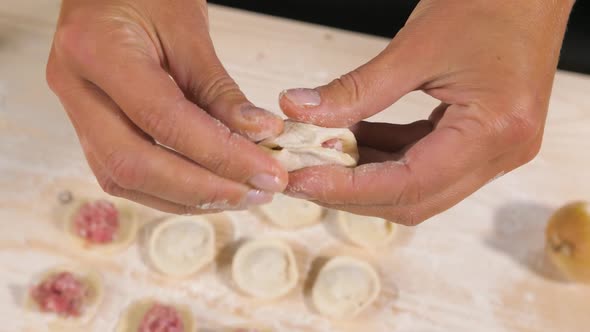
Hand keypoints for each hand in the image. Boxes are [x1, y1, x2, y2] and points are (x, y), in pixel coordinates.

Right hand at [47, 0, 287, 213]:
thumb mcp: (189, 30)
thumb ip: (220, 90)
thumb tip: (259, 136)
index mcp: (97, 50)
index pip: (162, 118)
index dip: (219, 154)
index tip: (266, 172)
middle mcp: (76, 88)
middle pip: (133, 165)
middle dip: (202, 190)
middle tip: (256, 193)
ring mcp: (76, 113)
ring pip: (125, 180)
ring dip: (188, 198)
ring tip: (241, 194)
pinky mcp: (89, 129)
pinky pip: (125, 175)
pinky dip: (171, 190)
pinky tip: (209, 189)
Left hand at [280, 0, 574, 224]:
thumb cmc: (489, 4)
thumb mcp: (415, 46)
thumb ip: (355, 89)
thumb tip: (299, 110)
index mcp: (493, 131)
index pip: (410, 184)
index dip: (349, 189)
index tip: (302, 181)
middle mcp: (499, 153)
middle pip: (413, 199)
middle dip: (352, 192)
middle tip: (303, 176)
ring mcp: (493, 152)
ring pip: (416, 188)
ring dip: (366, 176)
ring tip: (321, 155)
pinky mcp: (481, 141)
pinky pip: (424, 163)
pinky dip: (385, 157)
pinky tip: (354, 139)